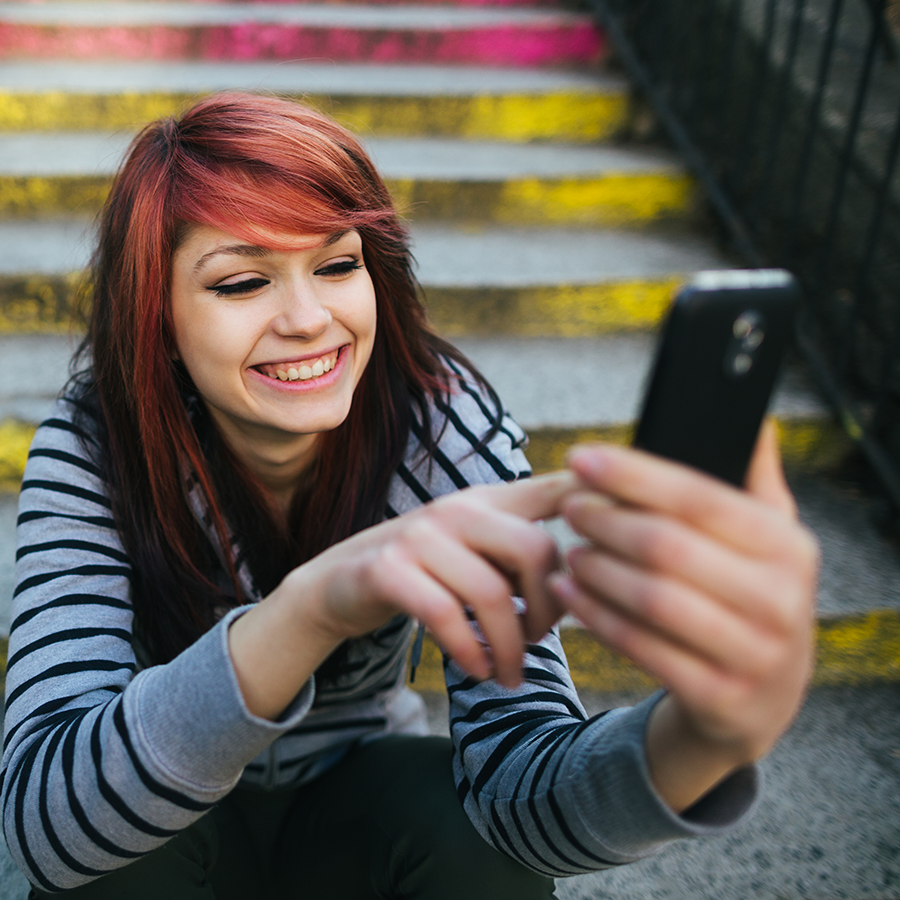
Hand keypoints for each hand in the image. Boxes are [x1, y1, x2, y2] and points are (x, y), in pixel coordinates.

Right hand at [300, 470, 575, 686]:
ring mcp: (420, 536)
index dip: (600, 499)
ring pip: (492, 592)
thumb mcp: (478, 550)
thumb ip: (525, 550)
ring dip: (510, 647)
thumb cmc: (428, 573)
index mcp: (491, 501)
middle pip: (536, 549)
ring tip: (510, 674)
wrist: (340, 582)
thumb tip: (595, 575)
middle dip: (551, 610)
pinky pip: (445, 615)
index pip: (556, 488)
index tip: (638, 524)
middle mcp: (459, 509)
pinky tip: (476, 668)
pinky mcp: (387, 570)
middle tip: (541, 644)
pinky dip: (469, 651)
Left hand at [547, 421, 819, 808]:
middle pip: (668, 547)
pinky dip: (595, 616)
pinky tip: (568, 591)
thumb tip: (751, 415)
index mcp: (788, 547)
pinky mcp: (720, 698)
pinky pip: (641, 648)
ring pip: (652, 600)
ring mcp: (754, 655)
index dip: (634, 475)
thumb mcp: (766, 542)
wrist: (761, 702)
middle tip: (569, 507)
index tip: (581, 458)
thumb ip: (752, 480)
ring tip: (569, 549)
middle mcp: (781, 600)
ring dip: (598, 569)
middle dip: (606, 522)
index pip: (700, 497)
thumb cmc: (749, 597)